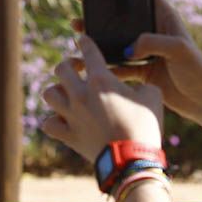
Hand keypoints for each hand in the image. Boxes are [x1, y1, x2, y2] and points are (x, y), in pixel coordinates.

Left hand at [40, 35, 163, 161]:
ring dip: (58, 91)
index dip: (85, 42)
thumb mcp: (153, 96)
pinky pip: (49, 124)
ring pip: (49, 94)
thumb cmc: (145, 127)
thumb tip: (139, 87)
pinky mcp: (68, 135)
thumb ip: (142, 85)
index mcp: (101, 79)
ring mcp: (72, 115)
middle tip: (76, 70)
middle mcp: (81, 93)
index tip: (83, 40)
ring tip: (67, 94)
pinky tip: (64, 120)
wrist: (132, 161)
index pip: (88, 51)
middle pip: (61, 68)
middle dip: (68, 66)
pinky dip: (54, 121)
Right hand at [80, 0, 201, 134]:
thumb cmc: (198, 70)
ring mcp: (146, 51)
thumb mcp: (179, 50)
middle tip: (80, 0)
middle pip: (123, 17)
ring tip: (76, 29)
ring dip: (97, 36)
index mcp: (165, 18)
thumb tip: (128, 48)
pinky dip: (103, 64)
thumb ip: (153, 42)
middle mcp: (153, 32)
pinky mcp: (141, 70)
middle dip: (102, 10)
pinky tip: (85, 62)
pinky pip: (117, 65)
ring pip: (116, 40)